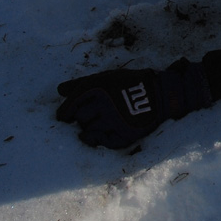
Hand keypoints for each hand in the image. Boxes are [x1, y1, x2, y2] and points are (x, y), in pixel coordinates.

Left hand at [57, 60, 210, 148]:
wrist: (161, 93)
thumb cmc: (130, 83)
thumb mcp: (107, 77)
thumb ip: (82, 84)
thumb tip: (59, 90)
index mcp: (97, 88)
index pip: (70, 106)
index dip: (64, 113)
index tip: (65, 117)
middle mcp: (103, 104)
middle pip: (79, 119)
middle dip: (82, 118)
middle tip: (91, 115)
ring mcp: (113, 121)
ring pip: (88, 132)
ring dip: (91, 128)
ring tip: (101, 123)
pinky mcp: (124, 134)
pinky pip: (103, 142)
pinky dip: (100, 139)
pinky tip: (104, 134)